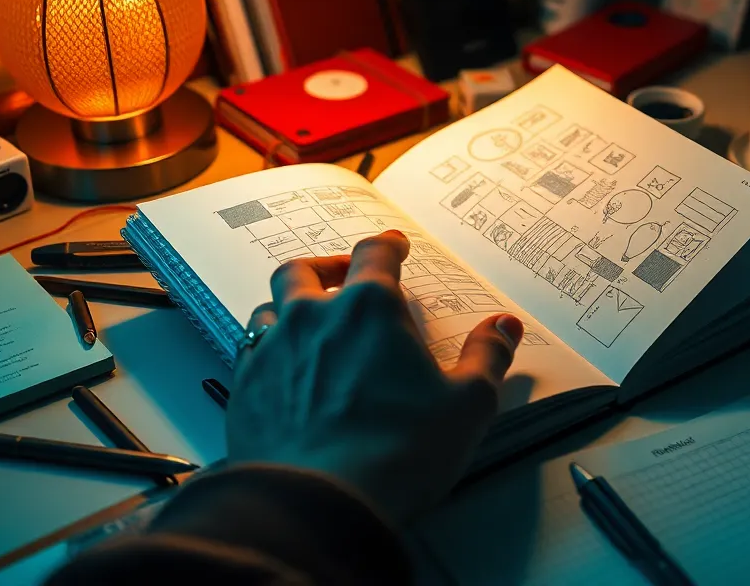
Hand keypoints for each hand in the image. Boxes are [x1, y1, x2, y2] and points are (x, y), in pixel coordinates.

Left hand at [226, 230, 523, 520]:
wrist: (316, 503)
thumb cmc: (397, 451)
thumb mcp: (467, 405)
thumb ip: (487, 357)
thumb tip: (505, 326)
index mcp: (370, 308)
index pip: (375, 254)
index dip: (387, 246)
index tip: (394, 246)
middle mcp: (314, 316)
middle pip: (305, 269)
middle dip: (326, 266)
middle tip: (343, 276)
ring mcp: (272, 350)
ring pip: (269, 306)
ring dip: (288, 307)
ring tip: (305, 322)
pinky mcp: (244, 388)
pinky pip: (248, 352)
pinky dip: (265, 351)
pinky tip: (280, 371)